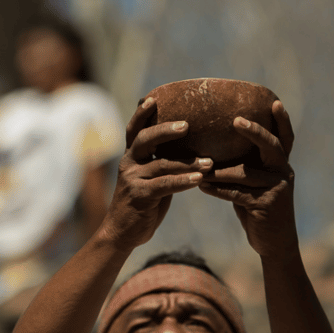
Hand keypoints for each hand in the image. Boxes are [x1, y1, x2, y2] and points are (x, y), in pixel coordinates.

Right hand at [99, 98, 213, 248]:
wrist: (123, 233)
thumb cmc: (143, 205)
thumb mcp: (151, 180)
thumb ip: (163, 164)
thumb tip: (191, 151)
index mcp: (131, 157)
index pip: (134, 130)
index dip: (141, 114)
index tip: (153, 99)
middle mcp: (129, 164)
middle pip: (145, 139)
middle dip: (165, 130)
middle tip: (187, 125)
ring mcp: (132, 180)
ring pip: (161, 164)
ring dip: (188, 162)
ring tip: (210, 162)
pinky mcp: (140, 196)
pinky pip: (165, 185)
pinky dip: (183, 181)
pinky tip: (200, 180)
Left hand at [198, 100, 297, 259]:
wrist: (273, 243)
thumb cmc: (256, 209)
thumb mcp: (252, 185)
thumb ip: (243, 166)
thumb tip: (213, 148)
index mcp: (280, 164)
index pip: (284, 138)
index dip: (282, 120)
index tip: (274, 101)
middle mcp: (283, 172)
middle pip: (271, 146)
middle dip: (254, 132)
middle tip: (235, 121)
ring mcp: (277, 189)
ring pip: (245, 173)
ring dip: (219, 170)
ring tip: (198, 164)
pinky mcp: (267, 205)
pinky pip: (238, 193)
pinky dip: (218, 190)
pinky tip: (202, 187)